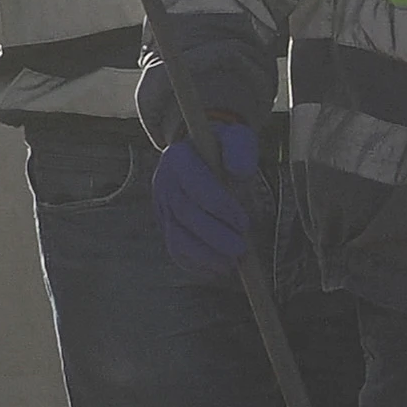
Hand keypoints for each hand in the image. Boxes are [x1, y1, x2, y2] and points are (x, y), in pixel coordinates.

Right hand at [154, 121, 265, 280]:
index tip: (244, 221)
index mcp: (178, 158)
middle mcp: (164, 182)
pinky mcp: (166, 224)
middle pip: (185, 215)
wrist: (205, 153)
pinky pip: (175, 250)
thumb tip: (240, 172)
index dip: (219, 207)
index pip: (194, 186)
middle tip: (241, 248)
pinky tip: (217, 269)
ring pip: (176, 237)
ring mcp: (162, 206)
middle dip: (214, 236)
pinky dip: (195, 264)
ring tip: (231, 263)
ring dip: (204, 256)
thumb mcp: (237, 137)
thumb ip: (240, 149)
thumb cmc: (224, 147)